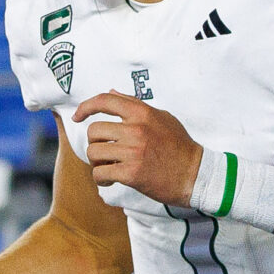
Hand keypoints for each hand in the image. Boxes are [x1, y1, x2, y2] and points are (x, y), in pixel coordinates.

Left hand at [71, 93, 201, 204]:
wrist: (195, 175)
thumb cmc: (179, 146)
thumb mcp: (161, 117)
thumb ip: (135, 105)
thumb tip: (111, 93)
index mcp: (142, 113)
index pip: (105, 101)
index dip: (85, 107)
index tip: (77, 116)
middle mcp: (136, 129)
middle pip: (93, 131)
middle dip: (95, 143)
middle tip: (105, 152)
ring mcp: (133, 152)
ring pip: (93, 153)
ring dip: (96, 162)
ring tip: (108, 167)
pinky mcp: (131, 173)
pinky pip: (100, 174)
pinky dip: (101, 179)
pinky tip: (110, 180)